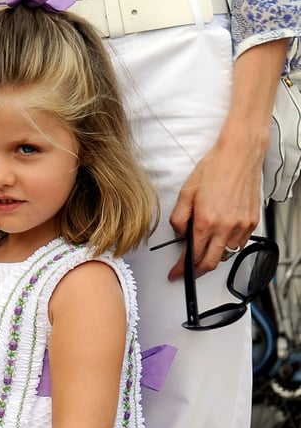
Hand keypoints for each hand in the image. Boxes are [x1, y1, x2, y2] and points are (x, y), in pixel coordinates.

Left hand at [167, 147, 261, 280]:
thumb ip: (179, 219)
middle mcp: (225, 227)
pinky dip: (229, 245)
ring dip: (214, 256)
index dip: (181, 269)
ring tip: (206, 248)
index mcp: (205, 222)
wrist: (239, 153)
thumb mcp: (186, 193)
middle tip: (188, 270)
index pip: (191, 257)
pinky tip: (221, 236)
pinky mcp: (252, 221)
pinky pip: (239, 244)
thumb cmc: (214, 168)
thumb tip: (180, 235)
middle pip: (210, 263)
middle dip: (197, 271)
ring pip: (226, 255)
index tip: (176, 274)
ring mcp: (241, 225)